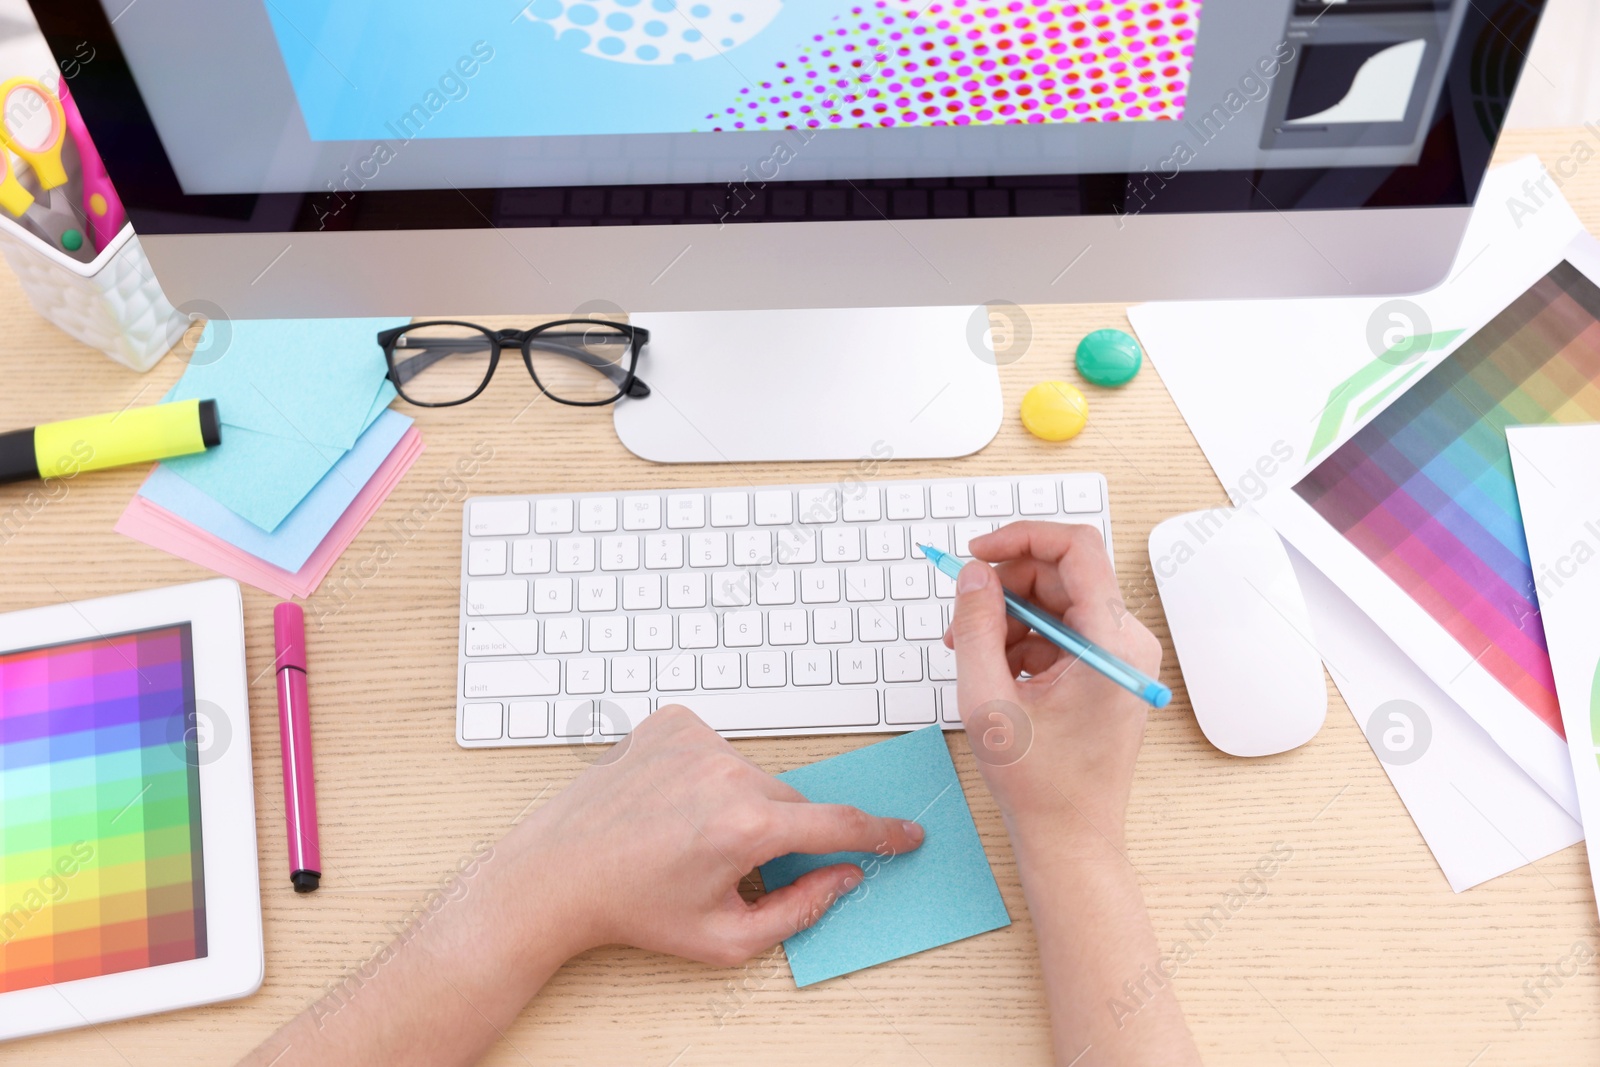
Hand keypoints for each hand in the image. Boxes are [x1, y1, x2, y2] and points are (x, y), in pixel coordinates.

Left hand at [517, 706, 924, 967]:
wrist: (558, 873)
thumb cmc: (633, 907)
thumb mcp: (725, 937)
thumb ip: (800, 910)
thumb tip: (843, 878)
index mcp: (746, 827)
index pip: (839, 824)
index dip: (882, 833)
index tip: (907, 834)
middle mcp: (726, 774)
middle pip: (791, 803)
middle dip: (777, 835)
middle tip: (728, 866)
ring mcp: (696, 741)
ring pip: (753, 776)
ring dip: (738, 805)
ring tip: (684, 835)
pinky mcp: (671, 724)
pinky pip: (716, 750)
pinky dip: (706, 776)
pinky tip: (671, 804)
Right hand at [943, 521, 1161, 844]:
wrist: (1070, 838)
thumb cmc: (1040, 784)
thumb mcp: (987, 698)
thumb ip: (976, 626)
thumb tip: (973, 574)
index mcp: (1111, 643)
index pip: (1076, 549)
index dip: (1021, 538)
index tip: (978, 553)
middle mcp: (1126, 642)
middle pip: (1062, 575)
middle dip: (1005, 586)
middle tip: (961, 613)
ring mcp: (1119, 658)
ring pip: (1057, 603)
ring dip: (1008, 616)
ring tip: (968, 649)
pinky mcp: (1106, 672)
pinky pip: (1061, 631)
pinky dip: (1022, 640)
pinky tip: (993, 669)